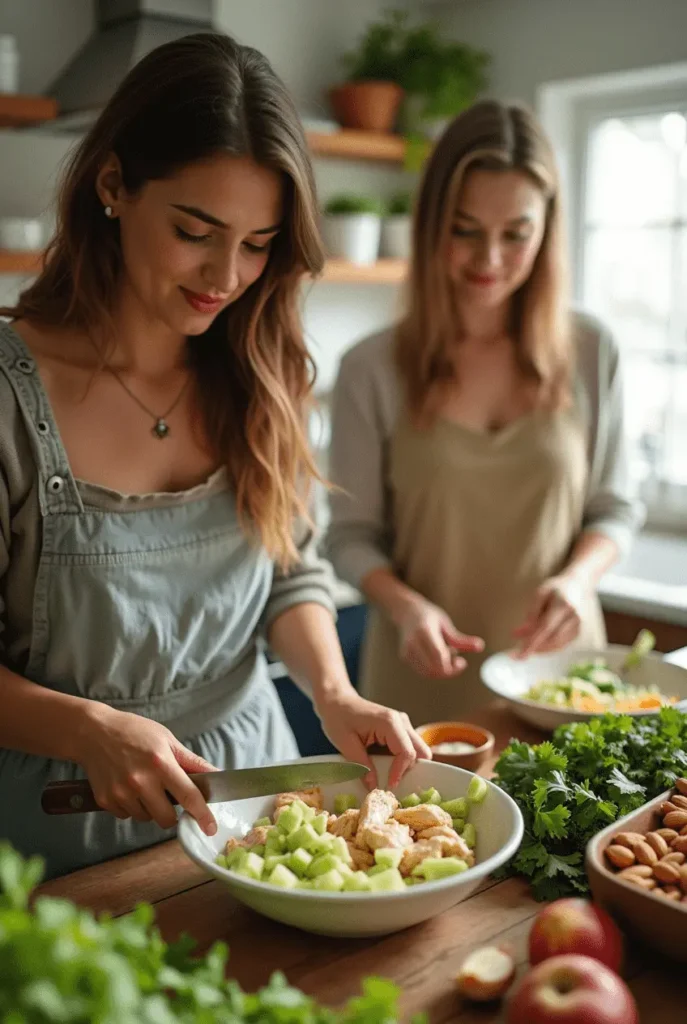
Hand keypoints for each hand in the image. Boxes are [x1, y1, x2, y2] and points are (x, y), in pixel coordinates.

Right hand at [75, 704, 217, 835]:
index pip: (188, 796)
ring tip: (142, 784)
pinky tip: (126, 786)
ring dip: (149, 808)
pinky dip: (131, 806)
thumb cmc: (134, 732)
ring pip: (146, 818)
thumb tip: (217, 775)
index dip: (202, 814)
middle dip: (171, 813)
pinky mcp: (106, 800)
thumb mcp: (167, 740)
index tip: (210, 828)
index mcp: (161, 764)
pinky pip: (127, 815)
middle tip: (167, 795)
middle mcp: (141, 781)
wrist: (93, 732)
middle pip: (166, 818)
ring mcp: (121, 793)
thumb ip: (192, 762)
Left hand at [316, 691, 431, 789]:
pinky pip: (408, 747)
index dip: (400, 772)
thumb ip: (362, 766)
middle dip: (409, 769)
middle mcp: (401, 721)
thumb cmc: (339, 718)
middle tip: (391, 780)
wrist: (337, 701)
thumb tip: (374, 787)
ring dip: (406, 764)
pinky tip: (385, 764)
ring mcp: (402, 723)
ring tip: (388, 773)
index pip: (407, 753)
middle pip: (420, 751)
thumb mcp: (346, 744)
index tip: (389, 785)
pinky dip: (401, 759)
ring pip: (417, 750)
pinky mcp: (399, 728)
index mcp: (389, 723)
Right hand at [398, 598, 483, 678]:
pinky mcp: (405, 657)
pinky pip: (423, 671)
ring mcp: (407, 651)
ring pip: (428, 673)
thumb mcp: (445, 623)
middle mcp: (412, 642)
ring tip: (450, 658)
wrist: (406, 612)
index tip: (462, 662)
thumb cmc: (429, 616)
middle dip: (450, 671)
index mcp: (424, 630)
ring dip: (443, 671)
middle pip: (433, 668)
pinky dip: (435, 670)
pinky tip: (440, 659)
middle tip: (460, 662)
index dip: (451, 665)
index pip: (438, 654)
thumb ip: (461, 639)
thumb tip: (480, 647)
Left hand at [513, 574, 585, 657]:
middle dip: (533, 648)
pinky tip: (538, 644)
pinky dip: (548, 647)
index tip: (518, 655)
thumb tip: (521, 633)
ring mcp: (578, 626)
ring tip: (525, 646)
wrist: (578, 586)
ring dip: (540, 649)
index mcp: (563, 604)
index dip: (531, 642)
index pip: (545, 627)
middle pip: (552, 639)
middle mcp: (574, 617)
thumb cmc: (556, 589)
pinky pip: (561, 645)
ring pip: (556, 645)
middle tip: (516, 653)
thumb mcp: (540, 594)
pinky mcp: (578, 633)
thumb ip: (531, 613)